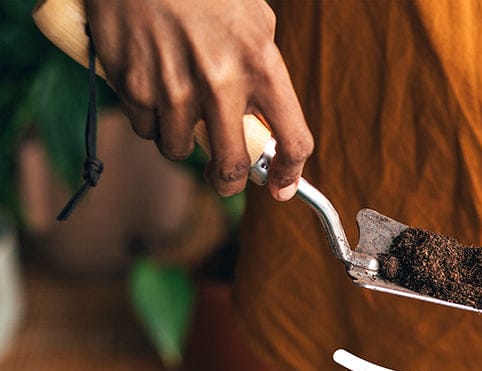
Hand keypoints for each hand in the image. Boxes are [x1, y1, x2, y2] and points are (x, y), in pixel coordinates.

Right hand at [85, 0, 312, 198]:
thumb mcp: (253, 19)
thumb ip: (265, 69)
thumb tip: (269, 119)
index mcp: (262, 66)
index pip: (293, 141)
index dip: (290, 174)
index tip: (283, 186)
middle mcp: (221, 83)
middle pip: (231, 166)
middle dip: (229, 182)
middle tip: (225, 178)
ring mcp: (175, 87)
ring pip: (180, 149)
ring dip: (181, 140)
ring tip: (179, 109)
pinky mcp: (134, 85)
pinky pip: (146, 128)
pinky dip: (149, 118)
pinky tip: (150, 88)